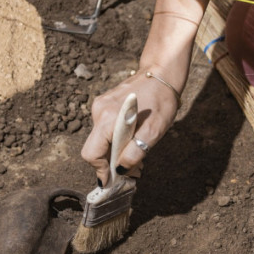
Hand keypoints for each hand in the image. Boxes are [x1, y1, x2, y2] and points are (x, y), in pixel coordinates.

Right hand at [81, 70, 179, 184]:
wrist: (161, 72)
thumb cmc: (161, 101)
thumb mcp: (154, 132)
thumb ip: (135, 153)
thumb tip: (120, 169)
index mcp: (108, 118)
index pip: (92, 153)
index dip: (101, 170)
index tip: (113, 181)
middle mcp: (98, 111)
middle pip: (94, 148)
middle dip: (110, 163)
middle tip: (133, 171)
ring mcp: (99, 106)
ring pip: (100, 140)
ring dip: (115, 152)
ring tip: (138, 155)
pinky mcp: (103, 104)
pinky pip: (104, 130)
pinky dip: (116, 140)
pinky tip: (133, 139)